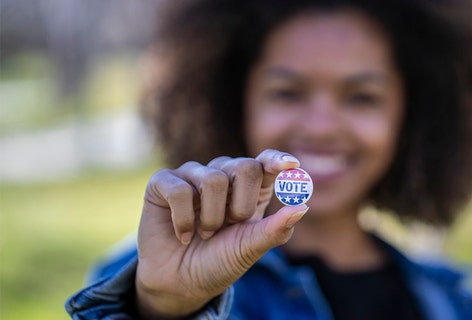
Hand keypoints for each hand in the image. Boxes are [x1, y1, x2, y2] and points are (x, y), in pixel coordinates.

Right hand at [135, 149, 307, 318]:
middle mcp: (223, 174)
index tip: (291, 165)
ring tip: (205, 234)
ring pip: (213, 179)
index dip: (277, 160)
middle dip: (241, 205)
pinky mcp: (164, 183)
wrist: (181, 284)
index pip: (266, 162)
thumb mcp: (251, 248)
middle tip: (230, 226)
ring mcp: (193, 175)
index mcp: (250, 188)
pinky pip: (180, 190)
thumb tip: (303, 206)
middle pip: (245, 166)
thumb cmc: (220, 262)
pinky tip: (184, 234)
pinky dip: (184, 220)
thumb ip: (276, 229)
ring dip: (211, 218)